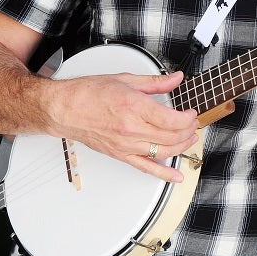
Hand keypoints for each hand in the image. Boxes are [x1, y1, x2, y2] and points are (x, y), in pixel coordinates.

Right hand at [46, 70, 198, 181]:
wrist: (64, 109)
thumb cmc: (87, 94)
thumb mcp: (125, 80)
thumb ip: (155, 82)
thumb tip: (175, 79)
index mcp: (134, 107)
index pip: (172, 119)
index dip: (187, 118)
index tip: (190, 113)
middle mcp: (131, 129)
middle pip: (172, 136)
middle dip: (188, 131)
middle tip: (191, 124)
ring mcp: (126, 145)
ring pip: (164, 152)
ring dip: (182, 147)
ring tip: (188, 139)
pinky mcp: (120, 155)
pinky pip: (146, 168)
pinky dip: (164, 175)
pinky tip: (176, 177)